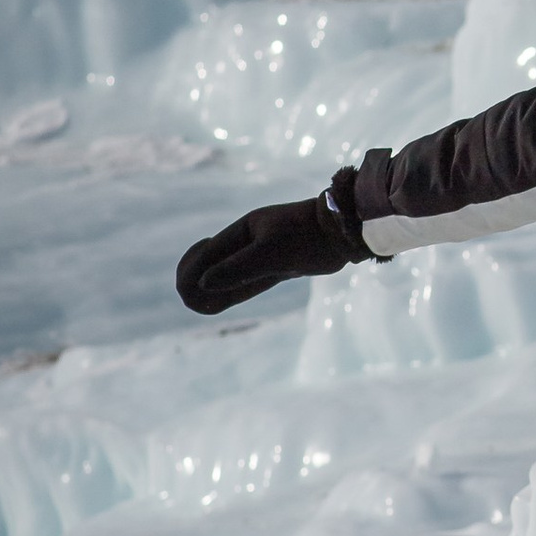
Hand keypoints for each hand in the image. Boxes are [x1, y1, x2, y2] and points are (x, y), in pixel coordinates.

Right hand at [177, 184, 367, 313]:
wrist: (345, 233)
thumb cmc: (309, 237)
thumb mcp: (272, 253)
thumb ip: (238, 269)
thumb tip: (202, 285)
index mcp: (242, 230)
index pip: (204, 255)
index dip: (190, 274)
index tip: (192, 291)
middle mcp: (247, 241)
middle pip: (208, 263)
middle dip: (194, 282)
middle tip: (196, 300)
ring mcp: (261, 254)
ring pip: (225, 276)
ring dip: (209, 291)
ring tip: (201, 305)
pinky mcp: (276, 267)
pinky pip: (244, 282)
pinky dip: (227, 293)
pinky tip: (214, 303)